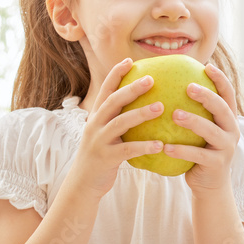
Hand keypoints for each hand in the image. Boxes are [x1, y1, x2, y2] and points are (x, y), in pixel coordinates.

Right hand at [69, 58, 165, 197]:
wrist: (83, 183)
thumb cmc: (101, 156)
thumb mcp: (105, 134)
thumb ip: (118, 120)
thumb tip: (144, 105)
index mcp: (96, 116)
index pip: (105, 90)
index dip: (116, 74)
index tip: (130, 60)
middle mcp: (95, 125)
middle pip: (113, 101)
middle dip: (131, 88)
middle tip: (151, 79)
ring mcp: (99, 141)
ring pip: (120, 123)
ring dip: (140, 113)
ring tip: (160, 107)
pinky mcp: (106, 158)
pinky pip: (128, 150)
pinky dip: (144, 146)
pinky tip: (161, 145)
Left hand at [164, 63, 239, 196]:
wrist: (209, 184)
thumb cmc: (198, 151)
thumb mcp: (199, 130)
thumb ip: (191, 111)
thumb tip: (168, 85)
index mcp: (227, 119)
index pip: (228, 94)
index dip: (220, 79)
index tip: (207, 66)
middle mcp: (231, 131)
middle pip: (223, 109)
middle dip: (207, 96)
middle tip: (188, 87)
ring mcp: (226, 148)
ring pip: (211, 131)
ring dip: (193, 121)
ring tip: (174, 115)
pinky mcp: (216, 164)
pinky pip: (198, 155)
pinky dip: (182, 150)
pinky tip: (166, 147)